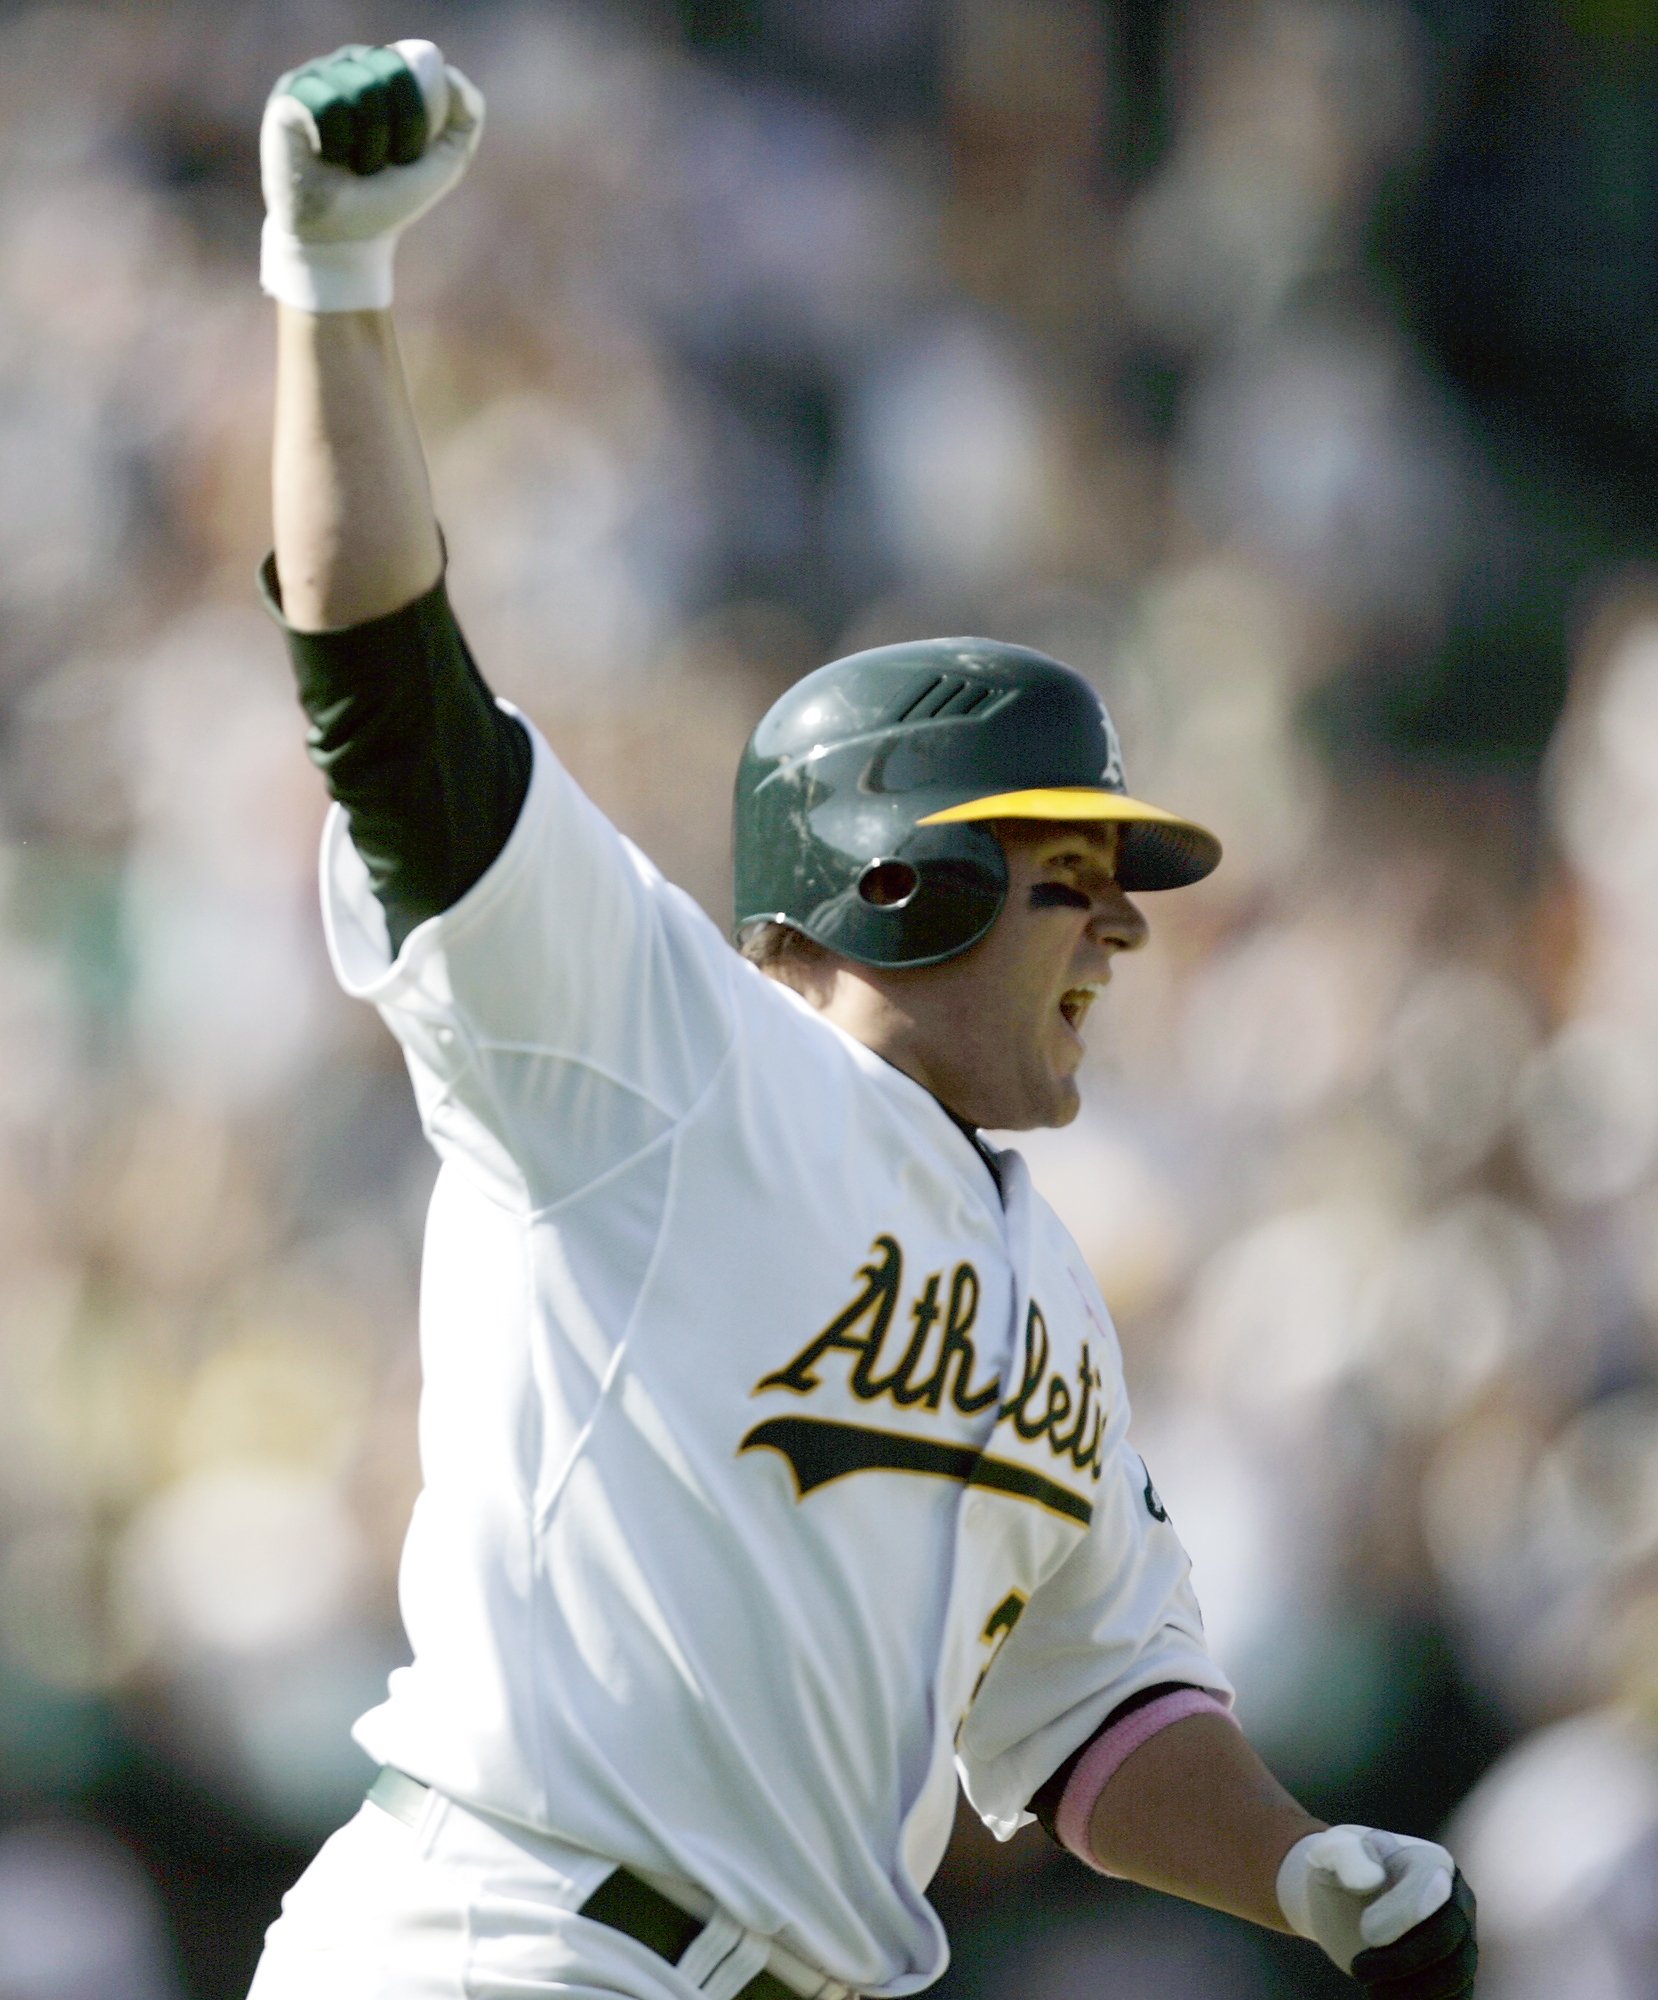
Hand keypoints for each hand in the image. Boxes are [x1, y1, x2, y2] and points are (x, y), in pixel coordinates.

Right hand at [260, 40, 483, 312]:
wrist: (345, 239)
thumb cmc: (391, 197)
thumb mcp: (444, 163)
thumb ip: (465, 118)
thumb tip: (448, 71)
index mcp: (386, 70)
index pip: (420, 66)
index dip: (419, 120)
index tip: (404, 154)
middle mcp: (349, 64)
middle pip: (392, 73)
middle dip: (396, 132)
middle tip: (376, 162)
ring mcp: (316, 76)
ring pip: (362, 90)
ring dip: (367, 144)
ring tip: (351, 163)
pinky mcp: (288, 97)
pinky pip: (329, 104)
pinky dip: (339, 142)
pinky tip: (326, 157)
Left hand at [1277, 1825, 1476, 1995]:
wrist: (1344, 1899)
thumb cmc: (1339, 1871)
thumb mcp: (1330, 1851)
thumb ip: (1344, 1855)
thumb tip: (1372, 1878)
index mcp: (1431, 1860)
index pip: (1430, 1889)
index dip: (1400, 1916)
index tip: (1364, 1931)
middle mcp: (1457, 1899)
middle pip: (1447, 1937)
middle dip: (1401, 1959)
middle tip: (1358, 1968)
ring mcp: (1462, 1938)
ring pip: (1455, 1975)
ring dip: (1409, 1989)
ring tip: (1369, 1984)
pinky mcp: (1457, 1973)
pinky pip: (1457, 1997)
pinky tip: (1385, 1996)